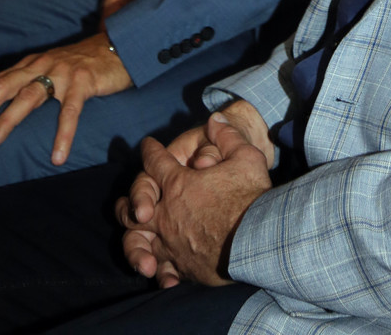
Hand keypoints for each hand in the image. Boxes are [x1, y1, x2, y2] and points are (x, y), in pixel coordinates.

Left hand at [0, 32, 131, 164]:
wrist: (121, 45)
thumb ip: (30, 84)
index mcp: (31, 63)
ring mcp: (62, 72)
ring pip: (29, 96)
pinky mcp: (84, 81)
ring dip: (6, 120)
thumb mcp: (51, 70)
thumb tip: (2, 113)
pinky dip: (62, 135)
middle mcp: (41, 64)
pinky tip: (57, 157)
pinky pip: (71, 111)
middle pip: (3, 86)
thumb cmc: (83, 65)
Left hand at [117, 112, 272, 287]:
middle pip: (136, 203)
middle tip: (132, 201)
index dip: (151, 150)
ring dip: (137, 237)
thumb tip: (216, 118)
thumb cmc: (251, 196)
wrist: (258, 241)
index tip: (147, 144)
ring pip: (141, 240)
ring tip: (137, 235)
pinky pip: (162, 267)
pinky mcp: (182, 266)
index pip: (155, 161)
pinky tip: (160, 271)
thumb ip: (227, 135)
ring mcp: (171, 243)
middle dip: (133, 198)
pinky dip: (159, 268)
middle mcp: (167, 214)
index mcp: (178, 184)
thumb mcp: (245, 156)